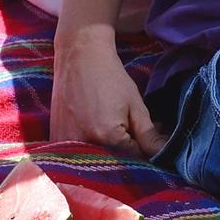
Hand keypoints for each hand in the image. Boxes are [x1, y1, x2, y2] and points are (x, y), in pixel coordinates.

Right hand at [49, 28, 164, 154]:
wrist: (79, 55)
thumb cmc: (110, 77)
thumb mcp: (135, 105)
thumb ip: (149, 135)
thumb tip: (164, 155)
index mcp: (108, 137)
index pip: (134, 160)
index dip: (146, 152)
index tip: (149, 139)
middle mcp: (84, 145)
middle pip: (114, 164)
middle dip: (128, 154)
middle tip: (130, 130)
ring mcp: (65, 143)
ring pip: (96, 161)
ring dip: (108, 152)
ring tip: (111, 126)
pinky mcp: (55, 139)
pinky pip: (77, 155)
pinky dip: (89, 148)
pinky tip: (93, 127)